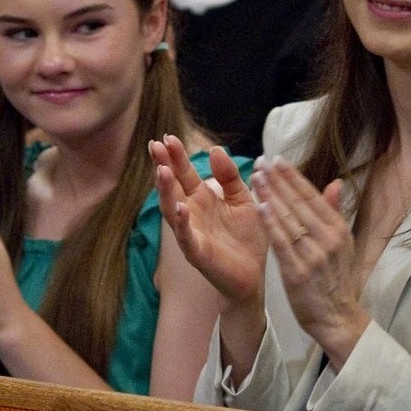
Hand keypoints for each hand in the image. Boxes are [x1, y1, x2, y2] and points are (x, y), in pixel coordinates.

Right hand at [152, 136, 266, 306]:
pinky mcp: (197, 252)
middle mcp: (191, 213)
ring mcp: (191, 232)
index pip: (185, 173)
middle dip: (163, 166)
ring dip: (166, 190)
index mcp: (202, 198)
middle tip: (155, 145)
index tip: (167, 137)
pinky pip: (186, 236)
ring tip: (162, 170)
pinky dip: (182, 223)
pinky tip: (181, 207)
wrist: (255, 274)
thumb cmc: (246, 237)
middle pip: (173, 186)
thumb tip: (215, 150)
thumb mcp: (242, 199)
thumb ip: (230, 176)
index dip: (176, 156)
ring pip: (172, 209)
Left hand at [251, 158, 370, 362]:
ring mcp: (313, 256)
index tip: (276, 159)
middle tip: (261, 161)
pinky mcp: (298, 272)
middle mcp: (328, 239)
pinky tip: (260, 207)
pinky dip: (272, 224)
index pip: (312, 196)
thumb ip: (334, 213)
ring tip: (256, 176)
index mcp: (338, 230)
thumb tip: (335, 182)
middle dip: (278, 180)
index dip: (293, 176)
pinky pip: (282, 243)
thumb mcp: (342, 245)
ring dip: (271, 195)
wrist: (336, 317)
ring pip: (289, 219)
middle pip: (299, 203)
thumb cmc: (335, 279)